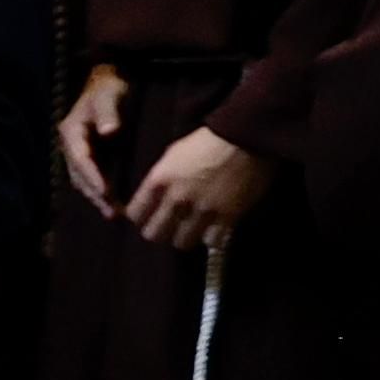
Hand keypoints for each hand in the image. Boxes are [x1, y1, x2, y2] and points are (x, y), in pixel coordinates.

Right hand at [54, 64, 126, 215]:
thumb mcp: (109, 96)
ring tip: (115, 214)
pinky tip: (113, 202)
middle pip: (79, 176)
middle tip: (112, 213)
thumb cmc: (109, 88)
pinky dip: (101, 191)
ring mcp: (79, 152)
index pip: (80, 159)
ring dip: (97, 197)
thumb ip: (108, 113)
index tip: (106, 193)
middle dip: (94, 195)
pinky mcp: (90, 156)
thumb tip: (109, 131)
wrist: (106, 82)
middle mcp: (71, 145)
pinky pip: (92, 177)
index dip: (92, 177)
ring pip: (84, 180)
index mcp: (71, 132)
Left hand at [124, 122, 273, 250]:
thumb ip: (161, 179)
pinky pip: (213, 241)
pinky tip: (217, 230)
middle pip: (154, 234)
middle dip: (161, 233)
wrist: (245, 136)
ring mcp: (202, 209)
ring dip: (188, 237)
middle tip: (171, 228)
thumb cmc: (207, 140)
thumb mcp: (173, 155)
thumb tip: (153, 198)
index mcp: (159, 180)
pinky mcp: (228, 216)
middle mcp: (176, 198)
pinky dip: (214, 238)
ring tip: (195, 230)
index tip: (150, 217)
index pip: (135, 214)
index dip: (142, 218)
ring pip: (182, 243)